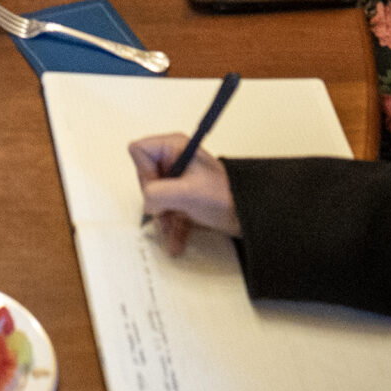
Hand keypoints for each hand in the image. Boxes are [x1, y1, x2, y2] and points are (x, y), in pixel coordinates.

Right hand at [130, 135, 238, 256]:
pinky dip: (171, 227)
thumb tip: (146, 202)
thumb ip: (158, 193)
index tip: (158, 189)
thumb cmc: (226, 197)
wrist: (250, 216)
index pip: (139, 151)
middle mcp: (174, 160)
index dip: (144, 173)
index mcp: (174, 147)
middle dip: (154, 202)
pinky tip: (176, 242)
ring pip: (155, 198)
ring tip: (171, 233)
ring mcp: (179, 180)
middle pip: (145, 178)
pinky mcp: (184, 198)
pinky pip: (167, 211)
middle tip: (164, 213)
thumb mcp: (187, 193)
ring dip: (162, 219)